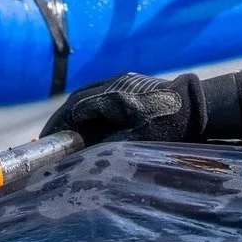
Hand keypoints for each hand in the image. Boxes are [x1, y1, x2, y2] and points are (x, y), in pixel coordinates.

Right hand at [41, 72, 208, 145]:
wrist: (198, 108)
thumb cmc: (167, 129)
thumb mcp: (132, 144)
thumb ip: (101, 149)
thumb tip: (75, 161)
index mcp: (113, 94)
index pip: (74, 108)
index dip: (57, 126)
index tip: (43, 143)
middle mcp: (116, 83)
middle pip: (79, 99)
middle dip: (63, 120)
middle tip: (50, 141)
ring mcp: (126, 81)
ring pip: (90, 95)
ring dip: (76, 114)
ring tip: (65, 136)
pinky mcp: (134, 84)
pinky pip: (104, 95)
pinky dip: (91, 110)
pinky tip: (89, 127)